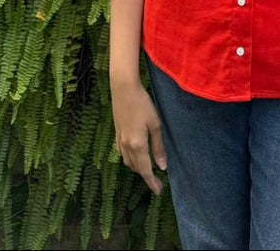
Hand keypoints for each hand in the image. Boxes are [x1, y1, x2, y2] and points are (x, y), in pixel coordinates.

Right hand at [111, 80, 166, 194]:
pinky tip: (136, 157)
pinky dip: (131, 160)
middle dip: (147, 177)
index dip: (152, 182)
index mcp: (137, 145)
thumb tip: (162, 167)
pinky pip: (123, 154)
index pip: (146, 170)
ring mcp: (119, 141)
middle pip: (137, 168)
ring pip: (129, 163)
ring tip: (149, 170)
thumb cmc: (143, 104)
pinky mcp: (117, 135)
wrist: (123, 90)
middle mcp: (126, 146)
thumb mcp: (155, 124)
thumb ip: (158, 146)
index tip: (159, 191)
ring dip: (139, 169)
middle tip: (157, 182)